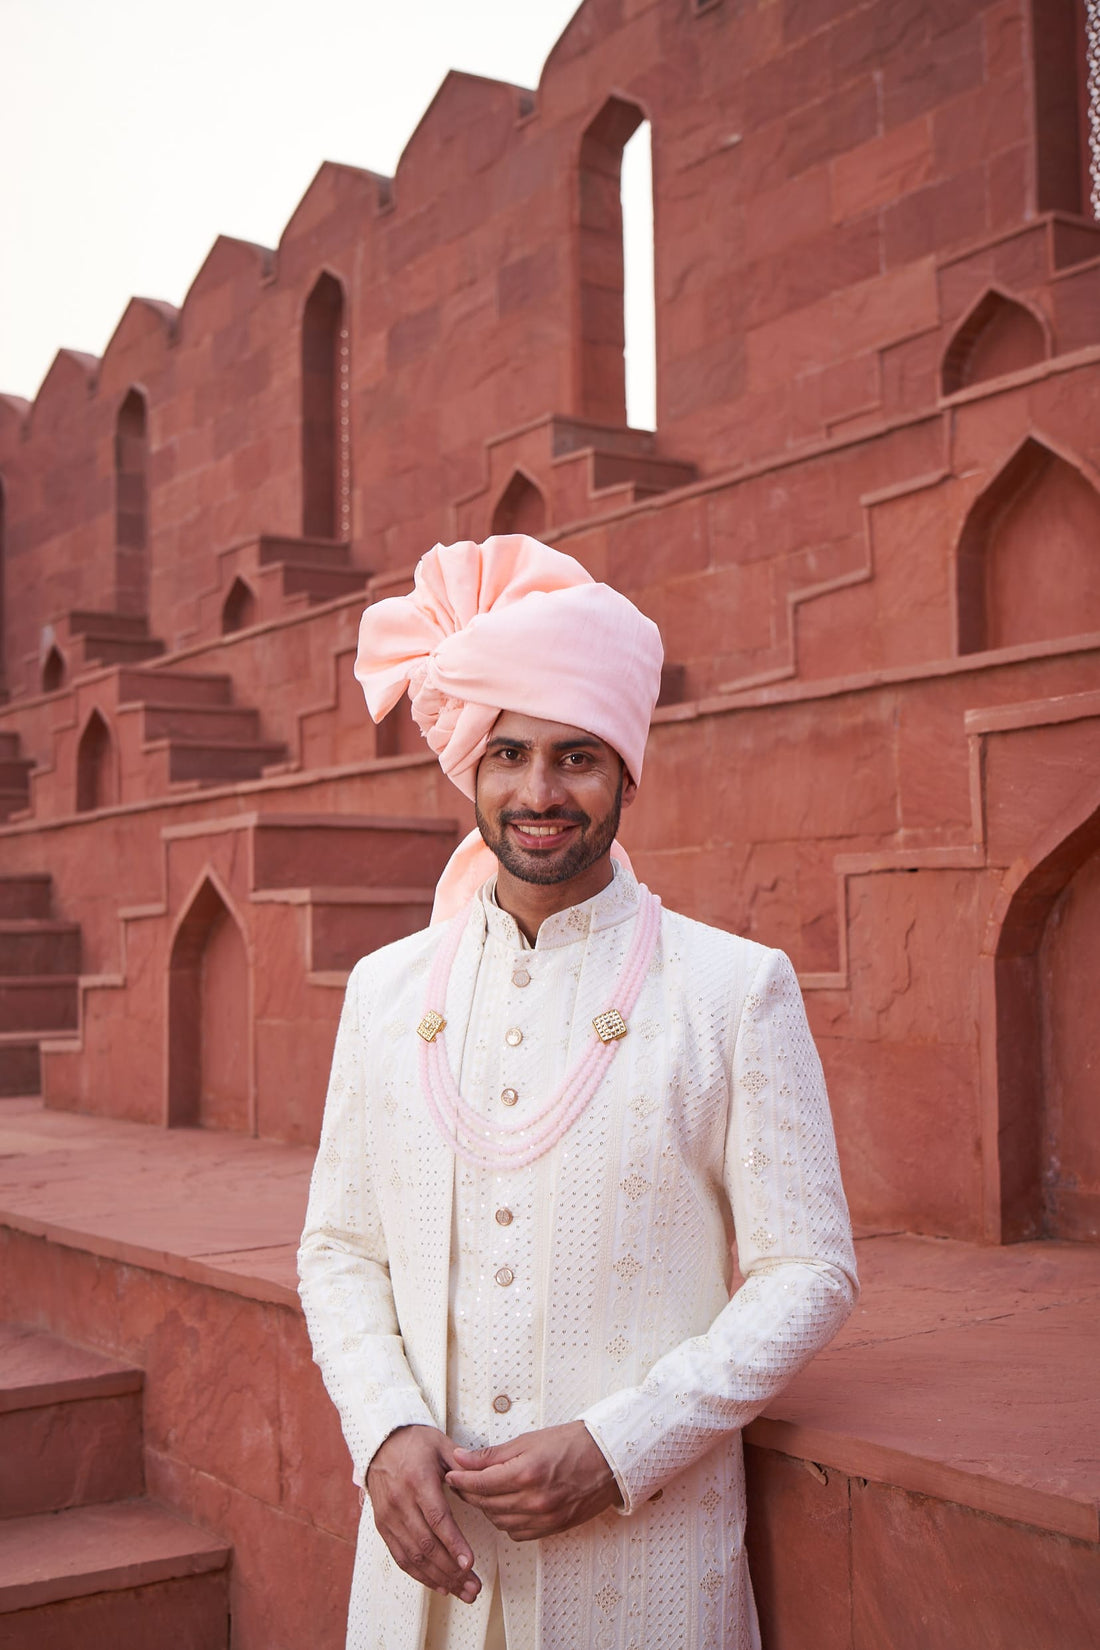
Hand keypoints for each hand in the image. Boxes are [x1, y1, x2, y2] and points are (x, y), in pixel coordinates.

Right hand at [366, 1425, 481, 1601]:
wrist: (380, 1442)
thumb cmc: (415, 1442)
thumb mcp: (442, 1445)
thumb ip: (463, 1466)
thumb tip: (485, 1481)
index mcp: (418, 1480)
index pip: (437, 1518)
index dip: (453, 1543)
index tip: (469, 1563)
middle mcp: (400, 1501)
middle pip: (426, 1544)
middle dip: (451, 1570)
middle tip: (474, 1587)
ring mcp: (389, 1516)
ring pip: (414, 1556)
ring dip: (439, 1578)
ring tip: (463, 1592)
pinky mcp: (383, 1526)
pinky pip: (400, 1557)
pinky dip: (420, 1575)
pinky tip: (439, 1585)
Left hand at [445, 1421, 621, 1540]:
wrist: (608, 1460)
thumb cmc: (572, 1443)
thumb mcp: (529, 1440)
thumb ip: (493, 1454)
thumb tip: (463, 1458)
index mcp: (526, 1473)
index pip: (480, 1483)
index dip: (461, 1479)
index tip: (451, 1473)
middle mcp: (534, 1500)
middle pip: (486, 1503)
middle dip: (469, 1492)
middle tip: (461, 1481)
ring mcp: (544, 1517)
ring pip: (499, 1521)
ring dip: (486, 1507)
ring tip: (482, 1491)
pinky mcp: (552, 1528)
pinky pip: (517, 1533)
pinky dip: (506, 1521)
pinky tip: (505, 1507)